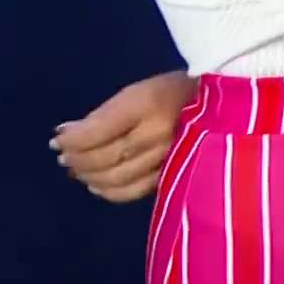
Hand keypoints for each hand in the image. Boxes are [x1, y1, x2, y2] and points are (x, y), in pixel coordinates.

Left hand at [52, 70, 195, 200]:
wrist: (225, 105)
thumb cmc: (174, 92)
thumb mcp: (137, 91)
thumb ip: (101, 115)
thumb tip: (64, 135)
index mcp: (148, 104)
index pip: (95, 132)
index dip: (70, 140)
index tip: (57, 139)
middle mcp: (157, 134)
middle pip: (103, 157)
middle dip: (76, 159)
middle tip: (64, 156)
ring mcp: (166, 158)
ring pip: (114, 178)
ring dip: (88, 175)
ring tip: (77, 169)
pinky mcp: (172, 175)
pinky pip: (133, 191)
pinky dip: (109, 191)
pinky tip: (98, 185)